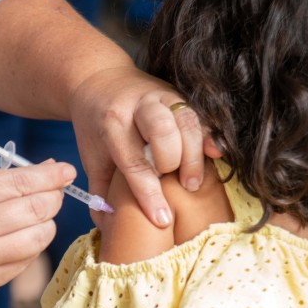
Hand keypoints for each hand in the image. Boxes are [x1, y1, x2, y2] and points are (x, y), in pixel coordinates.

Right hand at [0, 163, 74, 306]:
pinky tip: (20, 235)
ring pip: (39, 238)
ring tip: (36, 213)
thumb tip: (47, 171)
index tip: (66, 170)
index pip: (20, 184)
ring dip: (46, 222)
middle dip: (53, 196)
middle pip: (36, 210)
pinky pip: (27, 260)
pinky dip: (31, 243)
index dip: (50, 176)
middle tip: (54, 190)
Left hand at [69, 66, 207, 227]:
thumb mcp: (92, 155)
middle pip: (162, 131)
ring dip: (194, 154)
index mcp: (112, 122)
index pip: (134, 162)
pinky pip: (200, 114)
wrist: (99, 79)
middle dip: (173, 163)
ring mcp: (162, 96)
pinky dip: (210, 134)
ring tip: (192, 182)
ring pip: (186, 120)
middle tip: (177, 187)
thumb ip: (101, 190)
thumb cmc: (97, 125)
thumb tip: (108, 227)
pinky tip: (215, 153)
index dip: (149, 194)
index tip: (162, 219)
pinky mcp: (179, 93)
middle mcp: (139, 105)